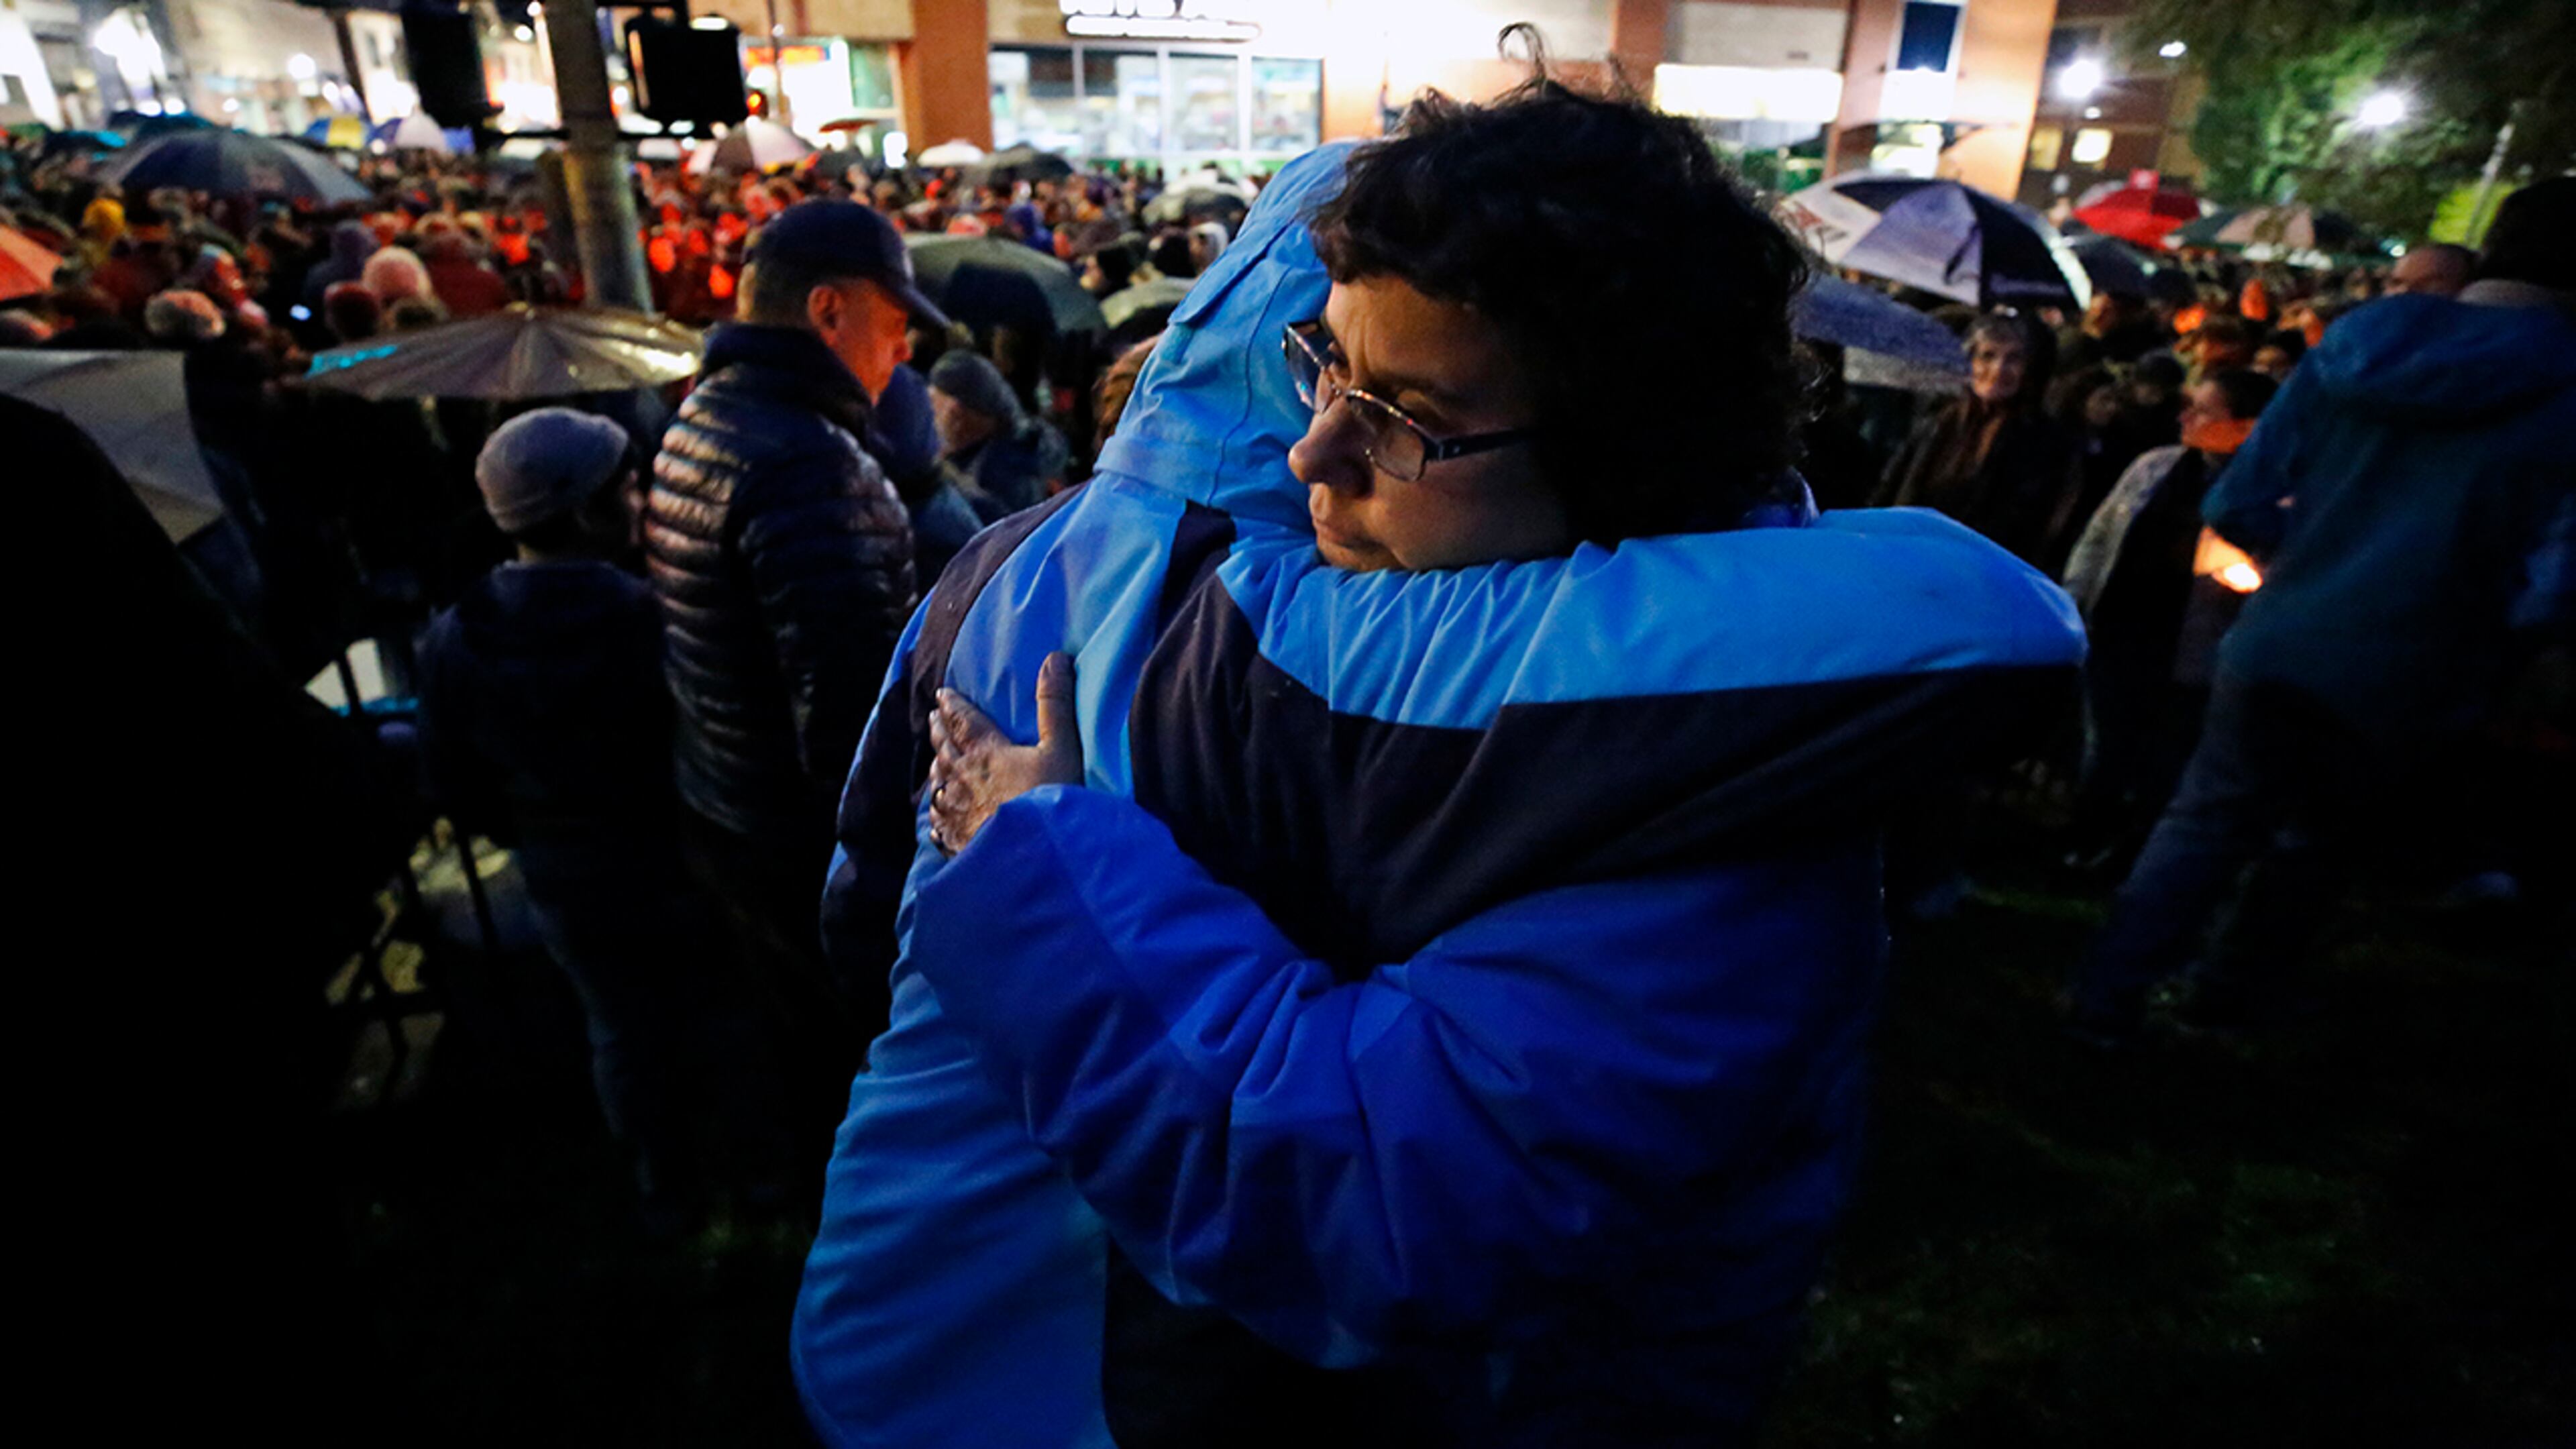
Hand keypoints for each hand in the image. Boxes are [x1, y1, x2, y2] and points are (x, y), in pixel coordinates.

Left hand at [927, 652, 1081, 855]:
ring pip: (939, 784)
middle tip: (933, 717)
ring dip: (937, 768)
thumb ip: (1055, 705)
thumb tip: (1054, 658)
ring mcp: (957, 813)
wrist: (1031, 858)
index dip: (953, 705)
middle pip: (945, 749)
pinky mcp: (956, 842)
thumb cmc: (1049, 801)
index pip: (964, 721)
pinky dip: (937, 814)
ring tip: (936, 761)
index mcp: (986, 753)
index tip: (941, 693)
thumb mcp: (1062, 748)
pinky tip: (937, 818)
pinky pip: (939, 824)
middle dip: (939, 730)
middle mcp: (963, 779)